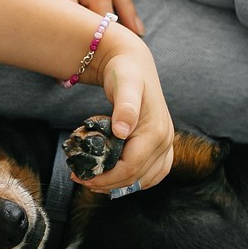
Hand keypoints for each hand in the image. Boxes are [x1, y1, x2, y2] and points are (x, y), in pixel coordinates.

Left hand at [78, 26, 173, 193]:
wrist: (133, 63)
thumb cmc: (126, 71)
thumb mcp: (124, 84)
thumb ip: (125, 106)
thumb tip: (122, 132)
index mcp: (156, 132)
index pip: (131, 167)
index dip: (106, 178)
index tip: (82, 177)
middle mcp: (165, 141)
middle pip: (136, 177)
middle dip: (108, 183)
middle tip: (81, 180)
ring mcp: (166, 144)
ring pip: (145, 179)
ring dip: (120, 185)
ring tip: (94, 183)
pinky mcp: (162, 144)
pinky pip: (153, 173)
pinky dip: (135, 180)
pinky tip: (114, 179)